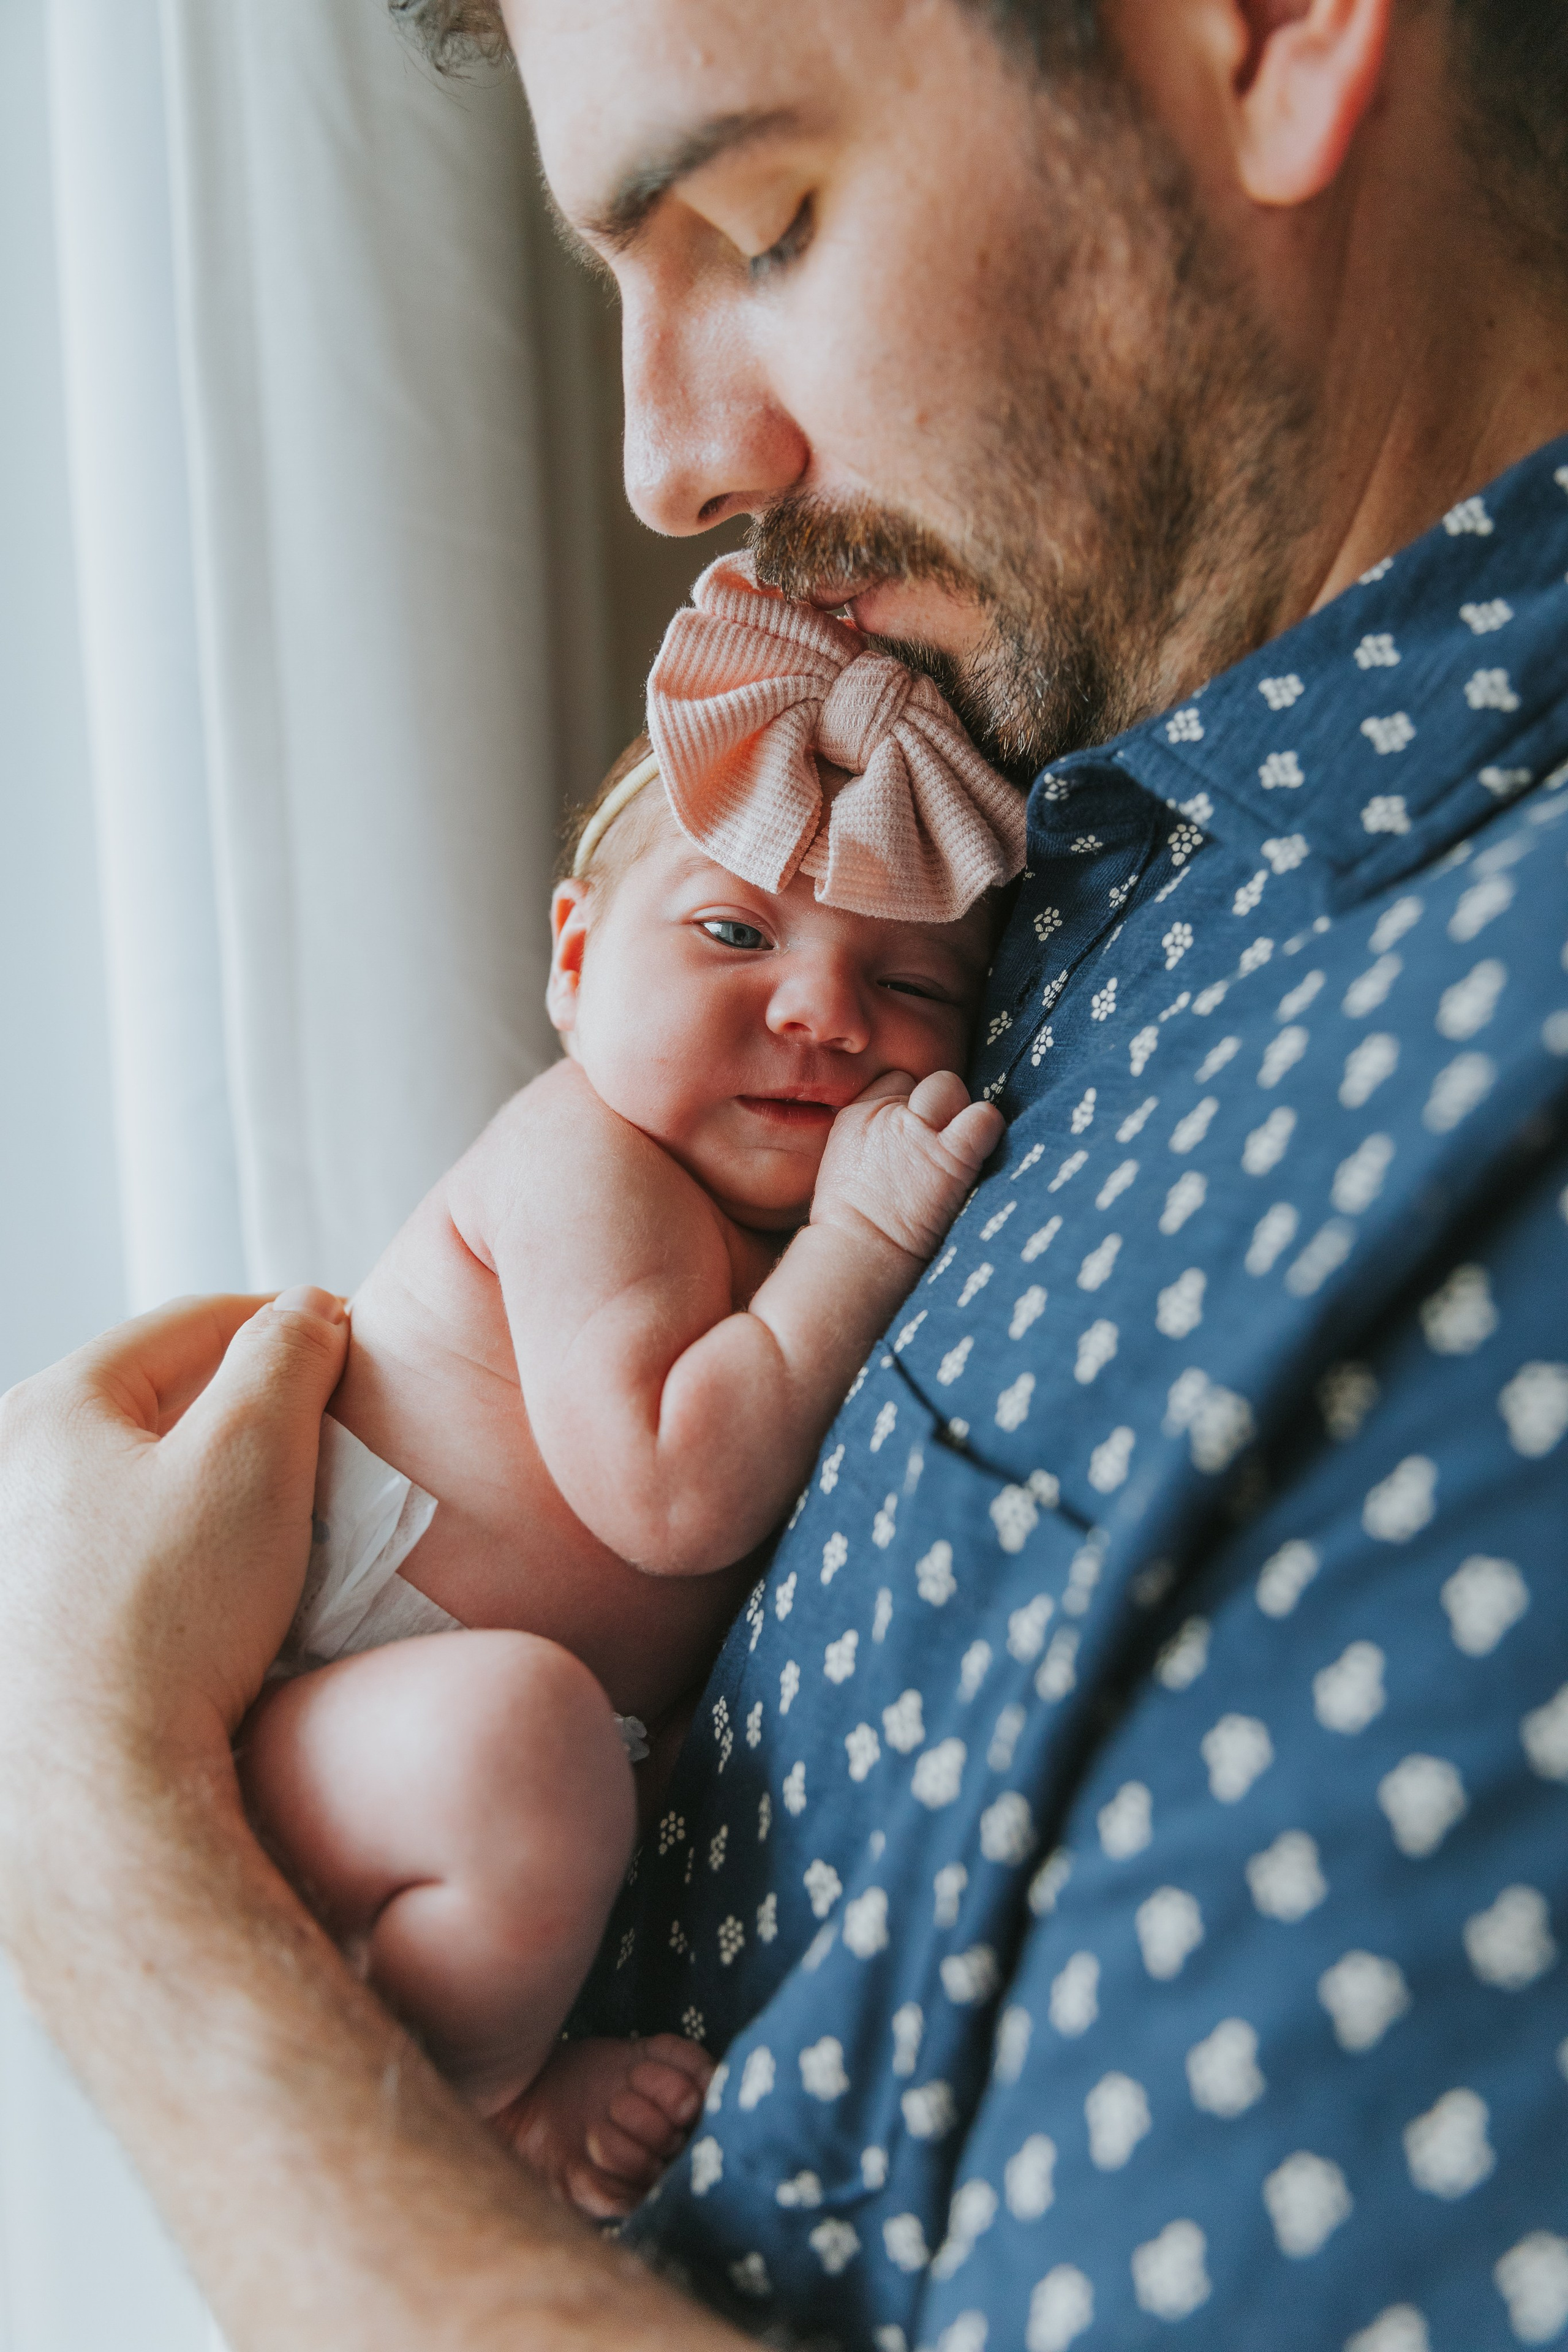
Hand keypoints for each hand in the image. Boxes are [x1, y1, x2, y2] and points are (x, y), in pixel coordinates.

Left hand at [0, 1289, 349, 1863]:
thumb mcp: (256, 1456)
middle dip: (238, 1414)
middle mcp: (3, 1475)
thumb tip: (304, 1313)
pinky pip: (108, 1557)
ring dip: (197, 1490)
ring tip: (263, 1535)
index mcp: (48, 1412)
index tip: (342, 1348)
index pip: (189, 1324)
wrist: (98, 1795)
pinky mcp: (18, 1630)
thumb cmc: (163, 1631)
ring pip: (126, 1484)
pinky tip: (204, 1601)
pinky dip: (165, 1558)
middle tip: (315, 1448)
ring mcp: (7, 1556)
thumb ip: (288, 1356)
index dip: (284, 1324)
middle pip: (150, 1404)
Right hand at [810, 1069, 1003, 1263]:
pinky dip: (987, 1129)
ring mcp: (918, 1132)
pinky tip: (979, 1153)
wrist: (858, 1254)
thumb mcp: (843, 1163)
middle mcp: (887, 1114)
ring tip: (957, 1154)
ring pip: (954, 1089)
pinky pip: (985, 1117)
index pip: (898, 1082)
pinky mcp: (951, 1154)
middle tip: (938, 1148)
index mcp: (856, 1115)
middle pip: (931, 1083)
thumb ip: (873, 1137)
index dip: (912, 1106)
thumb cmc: (852, 1224)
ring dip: (962, 1118)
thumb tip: (901, 1135)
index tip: (913, 1138)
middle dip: (940, 1109)